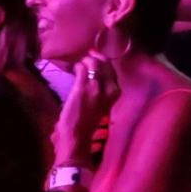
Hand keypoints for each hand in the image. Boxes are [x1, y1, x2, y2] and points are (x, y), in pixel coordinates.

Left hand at [53, 53, 119, 167]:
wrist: (76, 137)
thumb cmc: (87, 124)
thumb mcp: (101, 106)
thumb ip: (101, 92)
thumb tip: (94, 77)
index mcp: (115, 94)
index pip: (112, 72)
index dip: (105, 63)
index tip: (98, 58)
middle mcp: (109, 89)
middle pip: (105, 65)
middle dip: (96, 57)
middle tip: (89, 54)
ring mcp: (95, 87)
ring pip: (93, 64)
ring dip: (86, 60)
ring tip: (80, 63)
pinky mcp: (82, 87)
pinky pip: (82, 68)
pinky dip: (78, 66)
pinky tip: (74, 68)